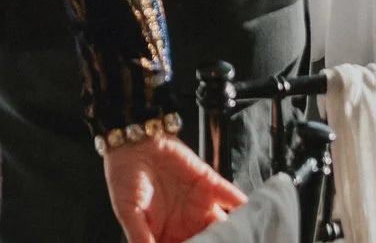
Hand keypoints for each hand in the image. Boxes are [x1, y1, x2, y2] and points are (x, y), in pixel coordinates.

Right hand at [103, 131, 245, 242]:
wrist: (135, 142)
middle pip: (209, 241)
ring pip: (224, 226)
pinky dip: (243, 206)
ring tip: (241, 237)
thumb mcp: (128, 211)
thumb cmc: (125, 179)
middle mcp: (187, 225)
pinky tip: (250, 215)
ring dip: (234, 233)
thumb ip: (140, 236)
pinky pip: (231, 197)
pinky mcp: (210, 184)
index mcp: (166, 236)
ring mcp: (201, 205)